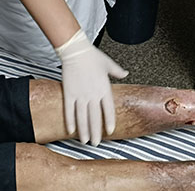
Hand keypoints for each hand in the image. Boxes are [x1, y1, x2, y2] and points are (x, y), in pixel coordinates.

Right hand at [56, 29, 127, 144]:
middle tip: (96, 143)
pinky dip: (70, 121)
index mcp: (104, 88)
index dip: (109, 121)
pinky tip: (71, 130)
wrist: (76, 51)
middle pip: (95, 117)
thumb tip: (125, 73)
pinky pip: (69, 110)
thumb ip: (117, 71)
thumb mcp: (108, 64)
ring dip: (84, 130)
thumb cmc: (92, 56)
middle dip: (96, 132)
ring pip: (82, 117)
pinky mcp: (69, 93)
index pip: (108, 109)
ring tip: (84, 141)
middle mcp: (93, 94)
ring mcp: (80, 95)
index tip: (110, 131)